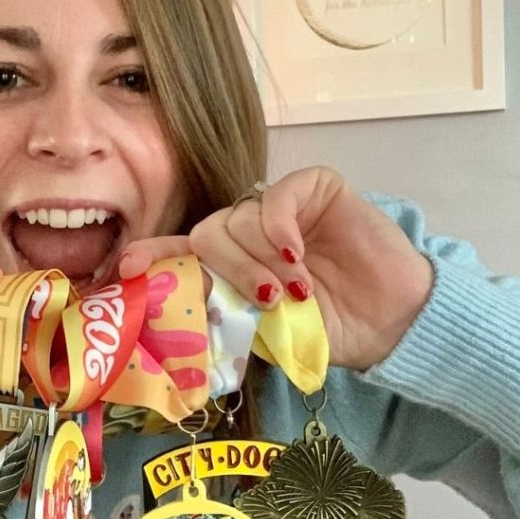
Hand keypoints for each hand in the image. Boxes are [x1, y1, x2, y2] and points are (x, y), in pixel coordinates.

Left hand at [118, 166, 433, 370]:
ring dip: (261, 260)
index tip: (127, 271)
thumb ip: (226, 314)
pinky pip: (276, 197)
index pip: (180, 251)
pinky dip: (278, 229)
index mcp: (230, 264)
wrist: (392, 322)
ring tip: (297, 290)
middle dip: (228, 269)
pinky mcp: (314, 188)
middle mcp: (248, 232)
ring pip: (238, 218)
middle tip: (266, 300)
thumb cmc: (329, 329)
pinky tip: (297, 254)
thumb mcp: (265, 331)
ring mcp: (279, 207)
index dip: (153, 255)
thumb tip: (178, 323)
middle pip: (207, 233)